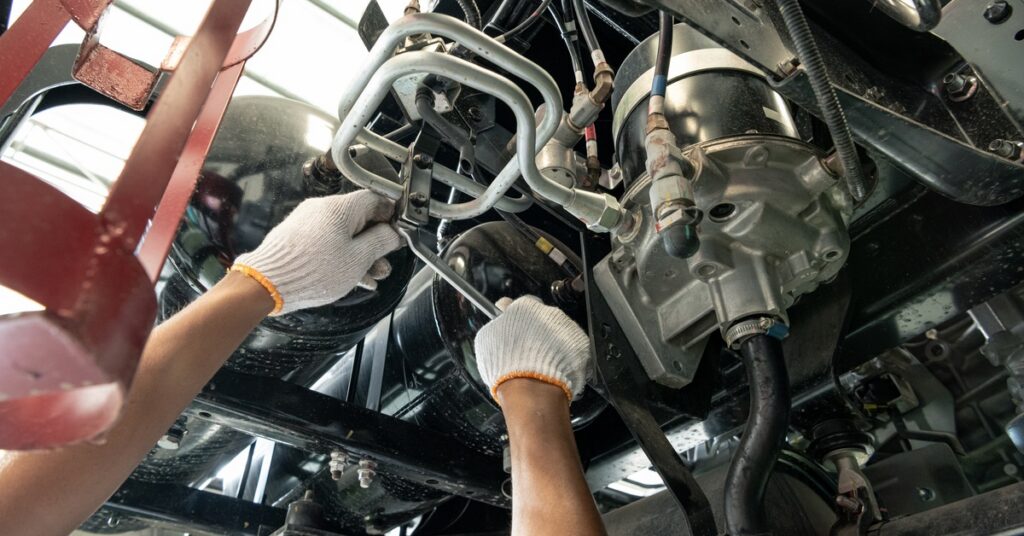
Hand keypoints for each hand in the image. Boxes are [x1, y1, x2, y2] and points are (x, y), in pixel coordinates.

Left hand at [232, 190, 400, 314]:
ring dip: (360, 253)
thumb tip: (393, 234)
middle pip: (359, 218)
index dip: (391, 215)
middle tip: (385, 261)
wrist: (267, 284)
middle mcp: (321, 210)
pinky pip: (327, 243)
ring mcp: (307, 224)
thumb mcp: (358, 259)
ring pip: (343, 234)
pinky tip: (352, 276)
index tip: (398, 232)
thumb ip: (380, 242)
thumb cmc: (311, 270)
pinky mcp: (297, 239)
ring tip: (371, 275)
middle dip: (376, 242)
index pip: (374, 199)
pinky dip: (342, 256)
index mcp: (339, 207)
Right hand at [474, 295, 591, 402]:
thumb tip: (499, 318)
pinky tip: (555, 368)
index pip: (519, 304)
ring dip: (551, 343)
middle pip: (541, 318)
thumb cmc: (506, 366)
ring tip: (542, 363)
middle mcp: (548, 313)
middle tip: (527, 351)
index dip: (514, 318)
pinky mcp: (581, 344)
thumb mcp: (487, 340)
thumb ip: (496, 324)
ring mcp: (567, 327)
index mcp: (524, 308)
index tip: (512, 328)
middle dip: (535, 331)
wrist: (532, 389)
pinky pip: (571, 346)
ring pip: (557, 331)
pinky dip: (565, 355)